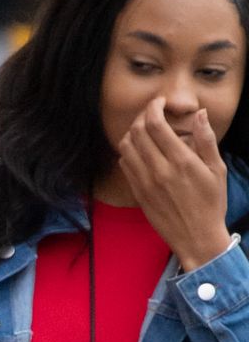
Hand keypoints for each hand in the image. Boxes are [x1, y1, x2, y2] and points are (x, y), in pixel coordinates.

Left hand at [117, 99, 231, 270]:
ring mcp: (145, 183)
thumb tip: (199, 113)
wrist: (196, 238)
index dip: (154, 107)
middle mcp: (159, 170)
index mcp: (180, 161)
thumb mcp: (216, 169)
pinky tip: (140, 150)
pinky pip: (125, 165)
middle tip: (151, 113)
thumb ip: (206, 139)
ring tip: (144, 130)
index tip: (160, 102)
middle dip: (142, 115)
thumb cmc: (211, 204)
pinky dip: (128, 152)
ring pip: (126, 147)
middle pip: (137, 132)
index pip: (155, 124)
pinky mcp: (138, 194)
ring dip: (132, 132)